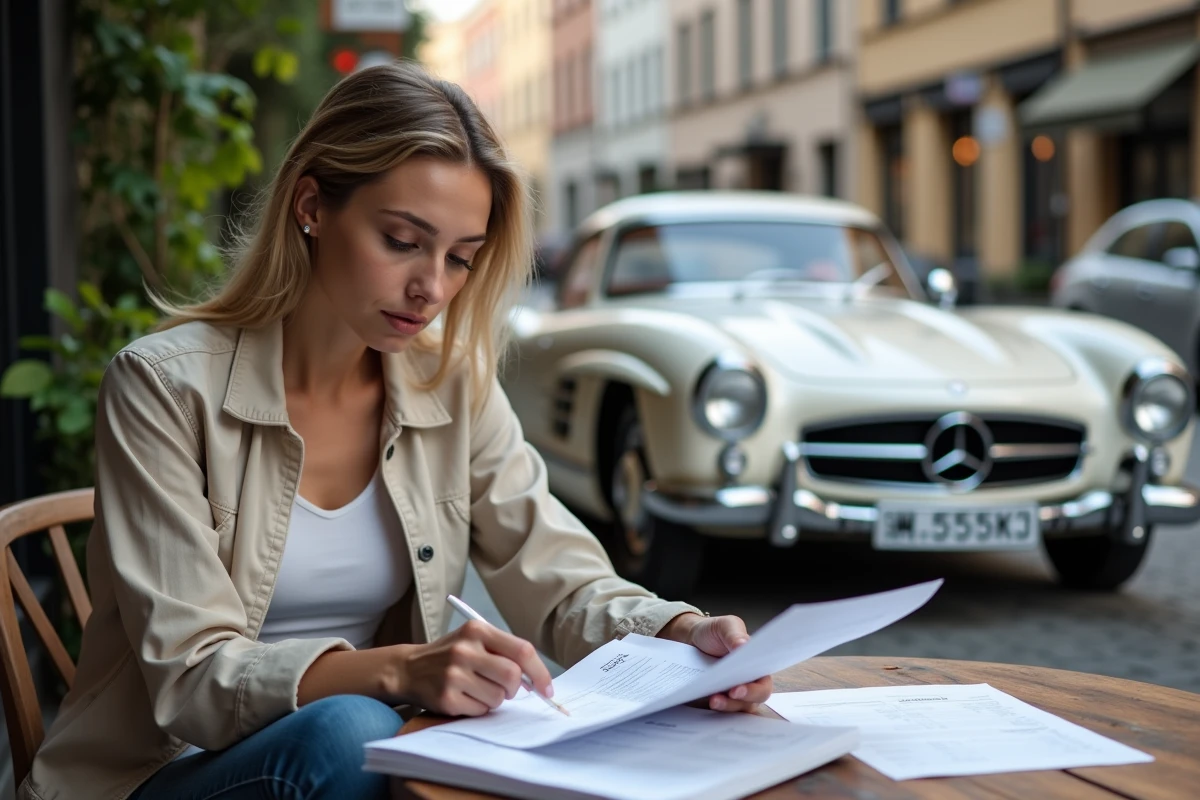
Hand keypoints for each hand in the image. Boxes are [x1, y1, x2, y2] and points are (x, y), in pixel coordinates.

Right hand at [392, 621, 554, 716]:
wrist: (408, 668)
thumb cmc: (451, 655)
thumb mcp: (474, 640)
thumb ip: (504, 652)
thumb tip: (535, 679)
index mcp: (477, 630)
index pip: (522, 650)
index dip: (540, 671)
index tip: (546, 687)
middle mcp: (465, 649)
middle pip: (512, 676)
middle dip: (515, 689)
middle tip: (506, 690)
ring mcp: (454, 674)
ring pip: (498, 697)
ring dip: (495, 699)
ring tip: (478, 690)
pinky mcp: (446, 697)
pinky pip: (480, 710)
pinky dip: (478, 708)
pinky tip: (464, 697)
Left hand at [658, 613, 772, 712]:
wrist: (690, 638)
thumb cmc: (714, 632)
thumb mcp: (725, 626)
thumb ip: (735, 635)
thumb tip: (743, 646)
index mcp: (756, 668)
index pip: (763, 685)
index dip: (754, 691)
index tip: (738, 689)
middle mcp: (747, 684)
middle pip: (751, 702)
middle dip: (739, 702)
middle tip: (725, 696)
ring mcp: (731, 694)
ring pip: (736, 709)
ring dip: (726, 707)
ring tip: (712, 700)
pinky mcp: (716, 699)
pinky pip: (718, 710)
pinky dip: (714, 708)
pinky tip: (703, 701)